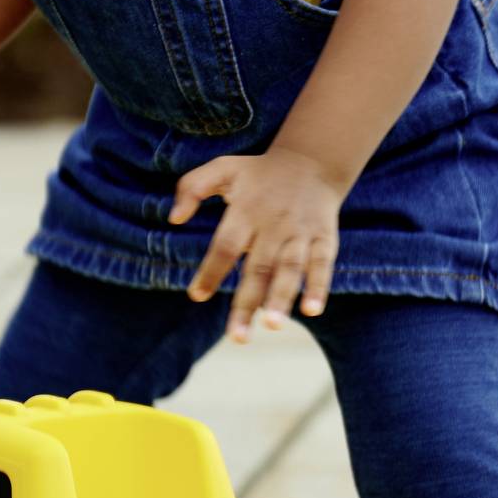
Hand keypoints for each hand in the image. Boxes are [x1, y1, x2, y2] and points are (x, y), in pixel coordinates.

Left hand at [170, 146, 342, 341]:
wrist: (311, 160)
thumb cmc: (258, 173)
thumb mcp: (222, 168)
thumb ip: (191, 188)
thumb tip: (173, 219)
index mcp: (245, 210)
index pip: (225, 246)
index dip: (211, 271)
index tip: (197, 295)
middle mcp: (273, 224)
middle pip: (258, 267)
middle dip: (247, 303)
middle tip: (237, 338)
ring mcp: (300, 233)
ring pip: (290, 269)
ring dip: (281, 298)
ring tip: (272, 326)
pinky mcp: (323, 237)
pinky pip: (322, 264)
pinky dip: (318, 286)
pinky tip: (312, 310)